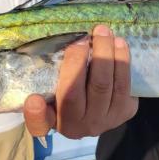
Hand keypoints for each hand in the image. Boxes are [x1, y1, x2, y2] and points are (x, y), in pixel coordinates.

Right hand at [23, 25, 137, 138]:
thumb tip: (33, 100)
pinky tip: (118, 44)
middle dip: (85, 59)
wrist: (95, 111)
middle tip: (85, 36)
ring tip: (105, 33)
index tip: (33, 99)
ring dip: (109, 54)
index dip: (37, 113)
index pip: (42, 122)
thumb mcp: (47, 97)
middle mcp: (82, 126)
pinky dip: (123, 61)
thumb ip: (39, 96)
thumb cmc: (65, 98)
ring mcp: (107, 120)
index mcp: (56, 122)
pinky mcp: (126, 112)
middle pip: (80, 93)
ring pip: (110, 85)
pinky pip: (126, 84)